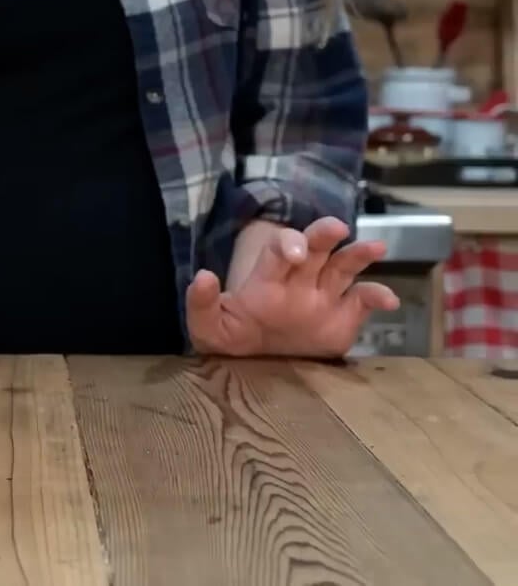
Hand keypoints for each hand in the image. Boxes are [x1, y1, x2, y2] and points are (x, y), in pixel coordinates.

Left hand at [185, 216, 399, 357]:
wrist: (252, 363)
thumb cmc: (229, 335)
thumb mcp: (207, 326)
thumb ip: (202, 303)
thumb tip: (203, 276)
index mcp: (267, 278)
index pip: (279, 249)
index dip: (288, 244)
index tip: (296, 253)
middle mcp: (298, 280)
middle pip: (315, 246)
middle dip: (324, 234)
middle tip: (337, 228)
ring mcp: (323, 296)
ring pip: (344, 265)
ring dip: (360, 253)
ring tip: (377, 247)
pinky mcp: (343, 318)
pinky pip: (363, 301)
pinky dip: (378, 296)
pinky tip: (389, 301)